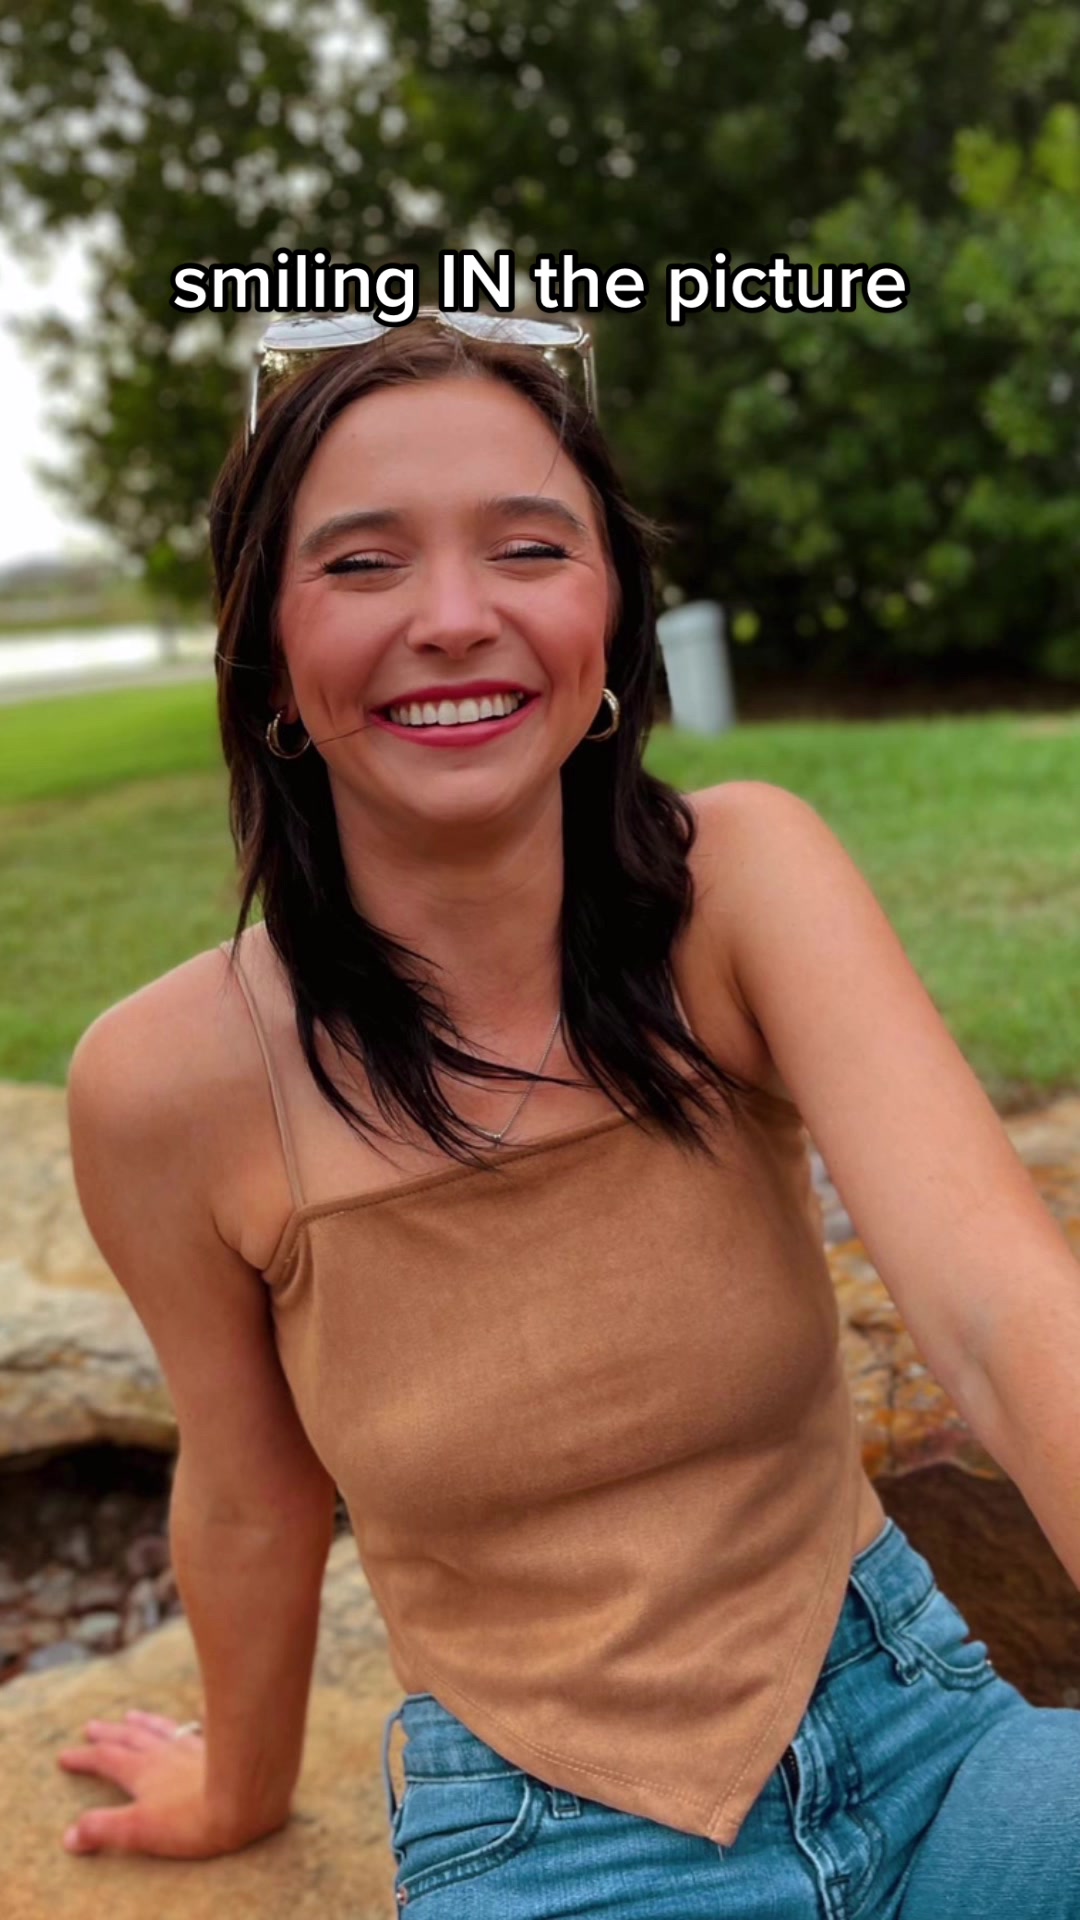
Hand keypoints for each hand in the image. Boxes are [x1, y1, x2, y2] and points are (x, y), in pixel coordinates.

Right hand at [56, 1709, 285, 1858]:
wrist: (247, 1800)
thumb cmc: (192, 1820)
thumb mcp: (139, 1831)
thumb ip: (103, 1830)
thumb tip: (69, 1835)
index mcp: (143, 1772)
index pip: (106, 1760)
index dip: (84, 1758)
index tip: (64, 1754)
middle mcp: (165, 1753)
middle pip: (131, 1738)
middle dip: (109, 1733)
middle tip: (91, 1724)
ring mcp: (194, 1747)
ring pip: (163, 1729)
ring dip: (145, 1722)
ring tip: (133, 1713)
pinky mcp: (222, 1747)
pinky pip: (207, 1726)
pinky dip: (201, 1716)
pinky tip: (203, 1707)